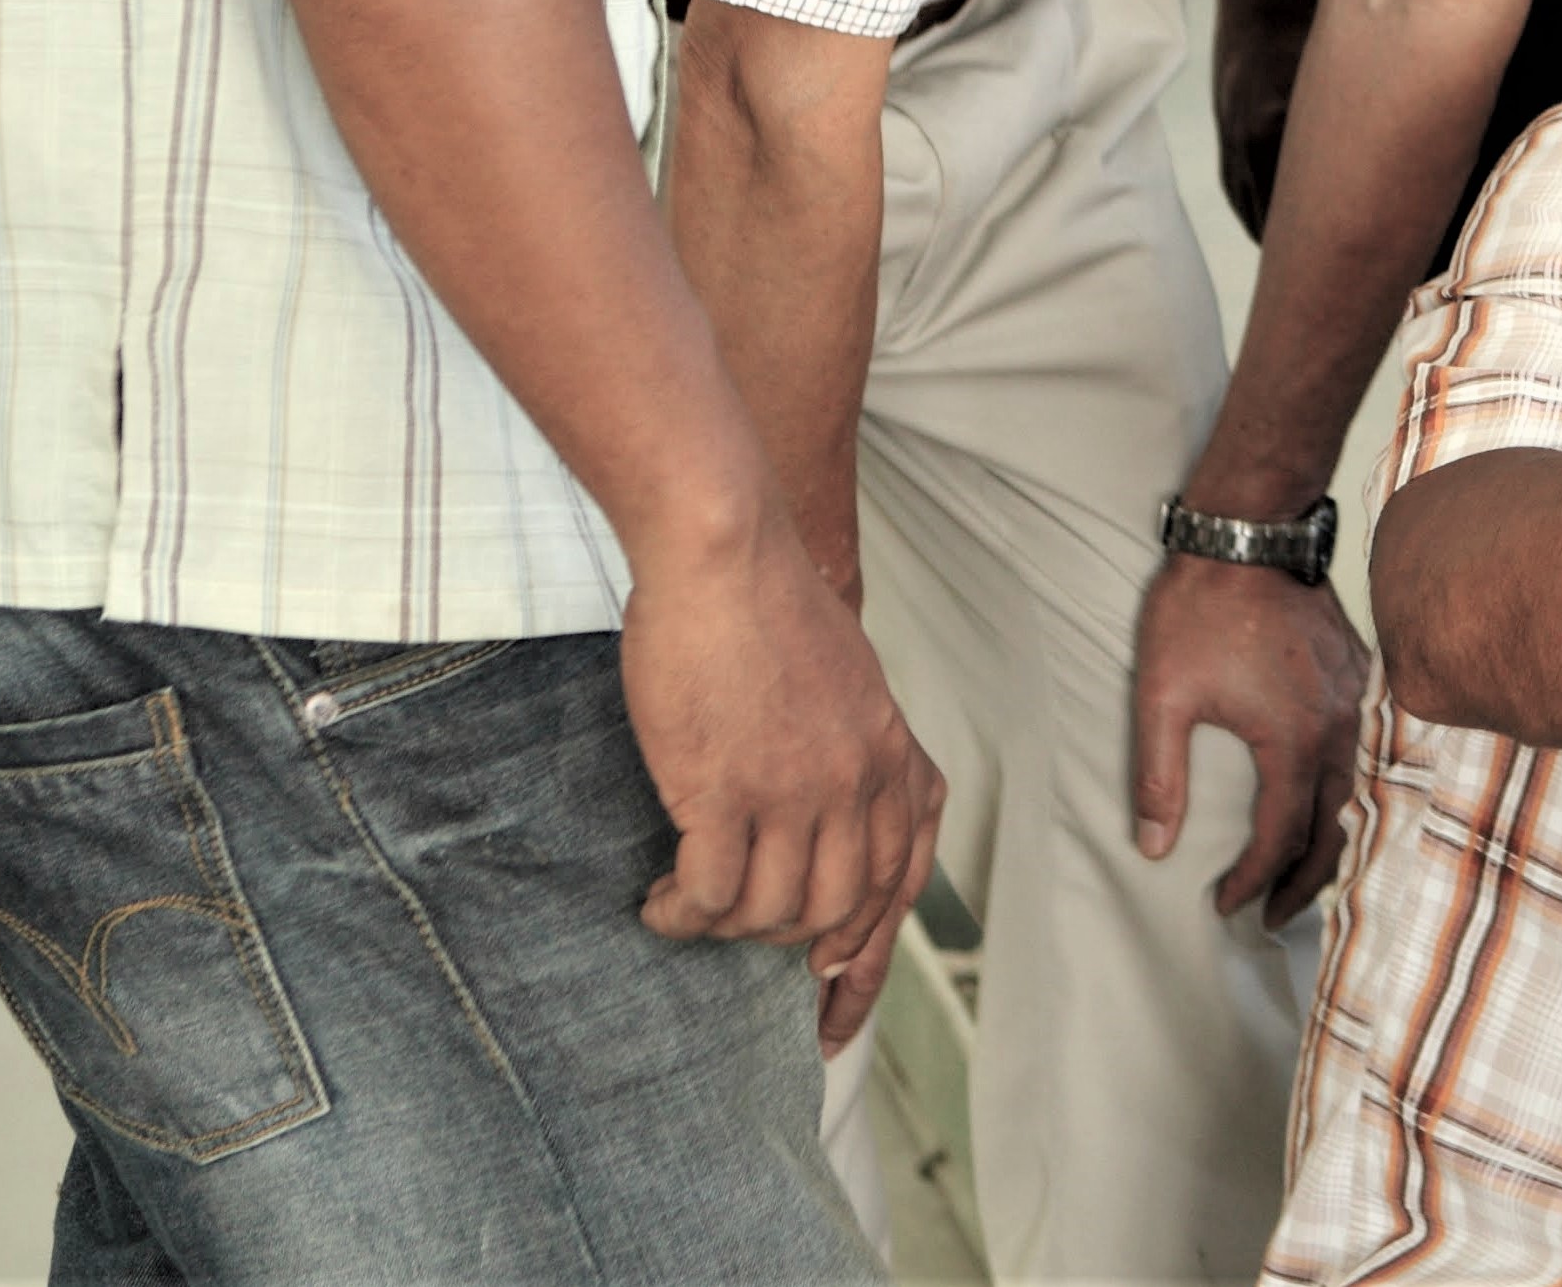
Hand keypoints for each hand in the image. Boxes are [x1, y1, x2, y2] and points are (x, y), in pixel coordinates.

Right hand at [625, 511, 942, 1029]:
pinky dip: (681, 915)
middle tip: (734, 939)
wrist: (724, 555)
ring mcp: (795, 791)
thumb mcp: (850, 682)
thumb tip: (834, 820)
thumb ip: (856, 751)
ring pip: (770, 915)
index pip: (901, 883)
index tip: (833, 1007)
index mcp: (893, 755)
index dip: (868, 958)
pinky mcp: (724, 792)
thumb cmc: (770, 609)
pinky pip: (709, 895)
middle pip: (836, 912)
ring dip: (724, 930)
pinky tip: (659, 902)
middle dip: (784, 947)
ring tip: (687, 911)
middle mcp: (857, 782)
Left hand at [1131, 552, 1372, 924]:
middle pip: (1335, 827)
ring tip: (1300, 870)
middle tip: (1272, 913)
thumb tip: (1154, 847)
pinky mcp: (1357, 671)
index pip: (1282, 837)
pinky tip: (1325, 793)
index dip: (1252, 880)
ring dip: (1329, 836)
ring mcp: (1355, 696)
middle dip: (1303, 880)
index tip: (1224, 902)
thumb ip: (1159, 777)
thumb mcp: (1163, 696)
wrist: (1246, 531)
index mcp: (1294, 740)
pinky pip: (1363, 747)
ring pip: (1357, 789)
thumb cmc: (1200, 610)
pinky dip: (1346, 787)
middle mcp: (1338, 725)